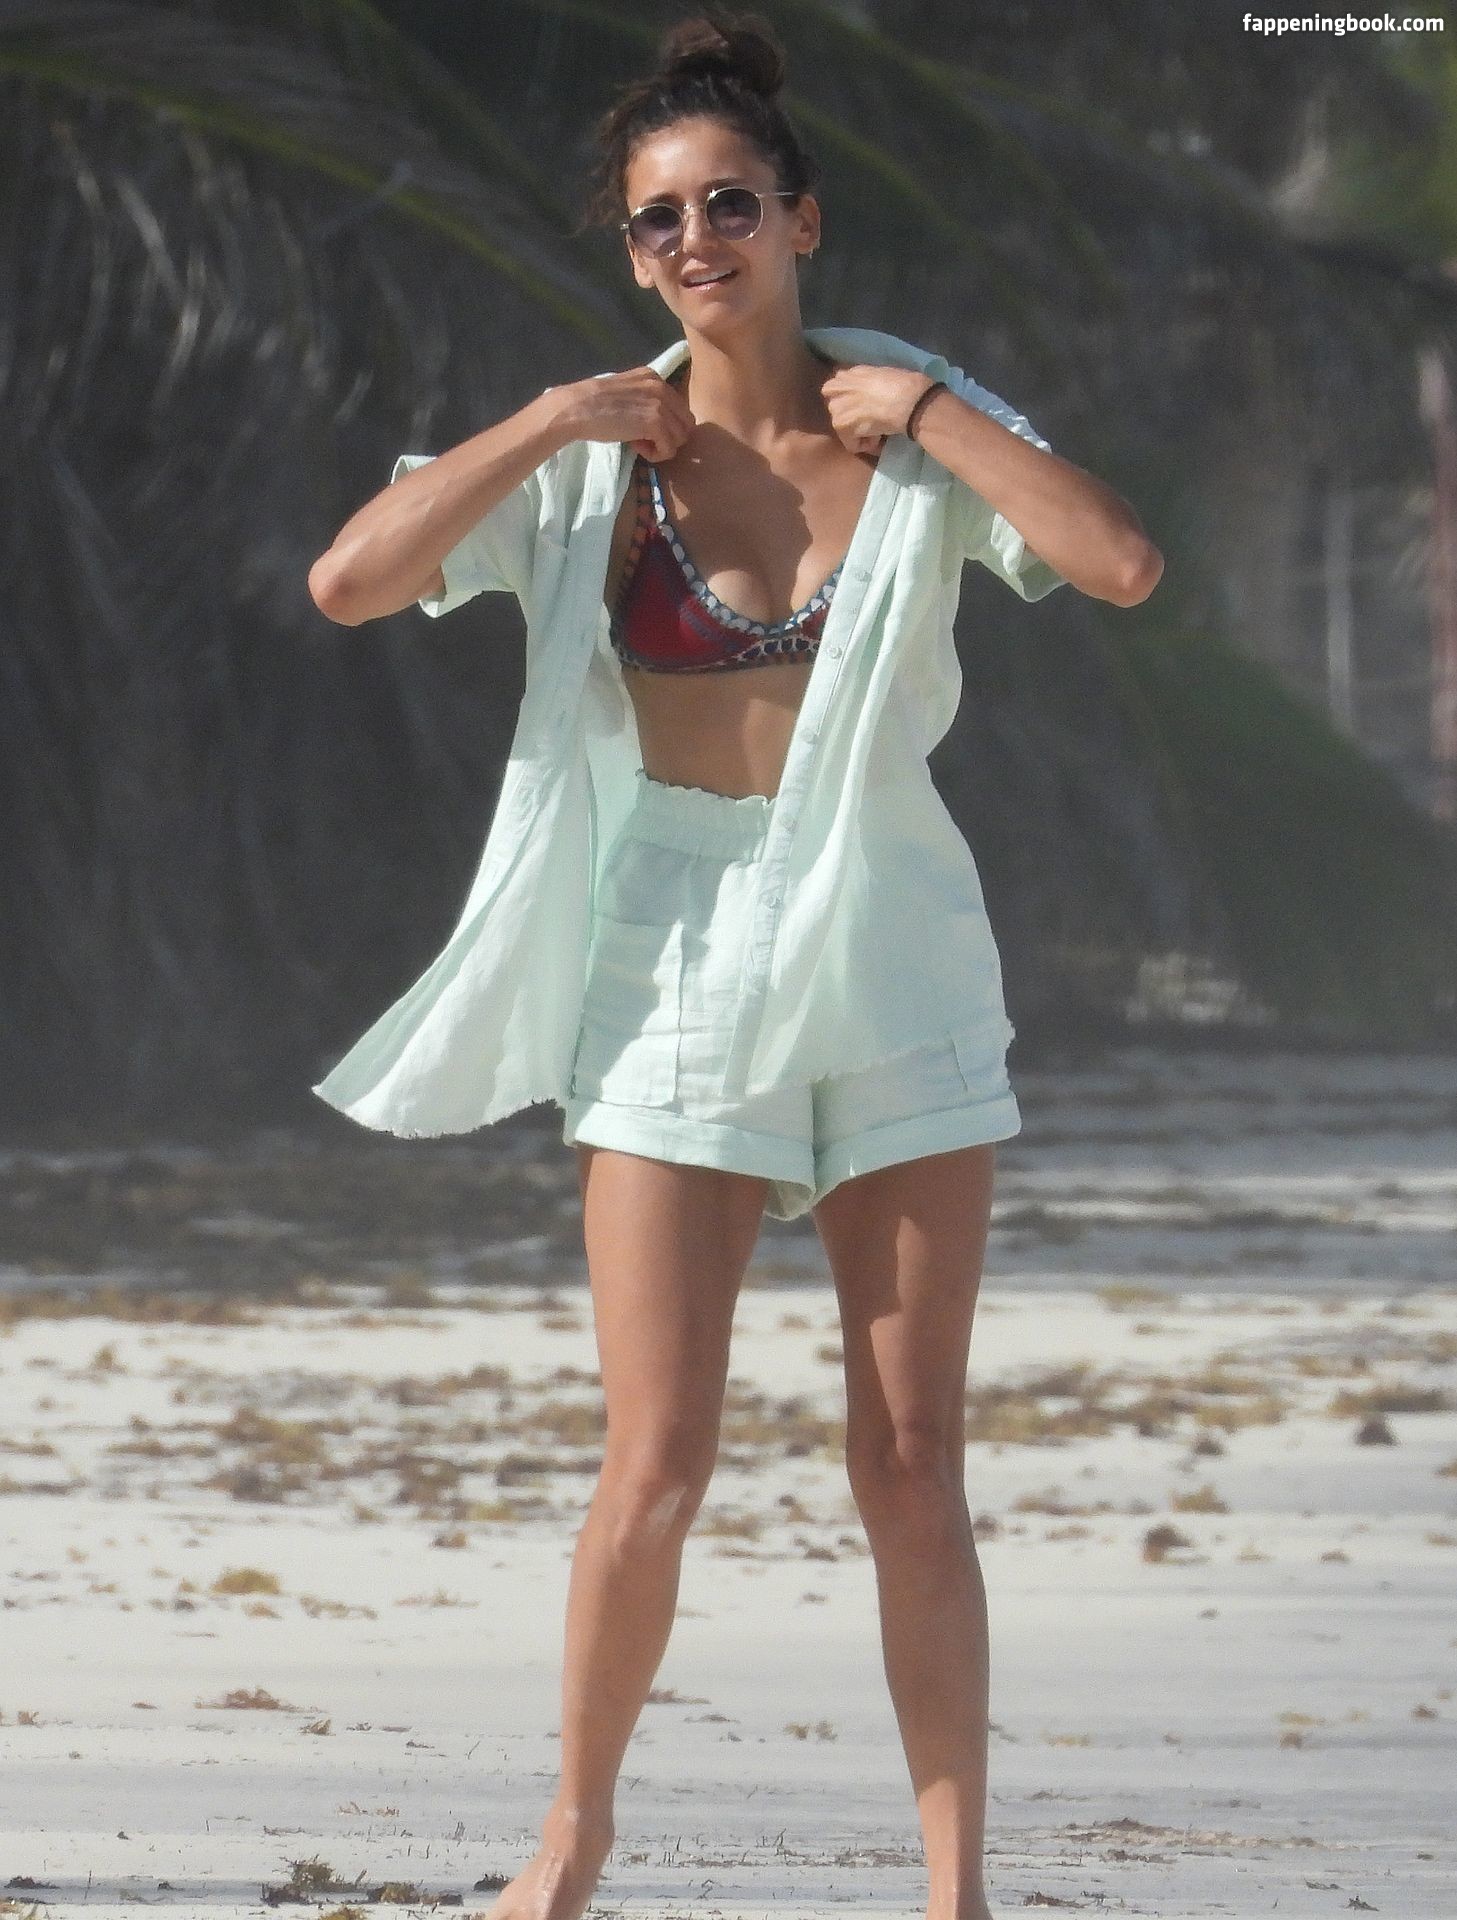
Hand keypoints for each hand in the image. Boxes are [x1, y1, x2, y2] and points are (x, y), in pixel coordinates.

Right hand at [552, 367, 695, 462]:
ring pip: (680, 438)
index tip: (642, 429)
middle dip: (669, 437)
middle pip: (685, 423)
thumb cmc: (592, 404)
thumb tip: (656, 423)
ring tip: (639, 444)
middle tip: (645, 440)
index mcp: (654, 378)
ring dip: (662, 447)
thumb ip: (644, 400)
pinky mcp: (655, 423)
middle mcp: (662, 387)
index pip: (678, 407)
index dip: (664, 425)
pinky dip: (656, 455)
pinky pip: (669, 449)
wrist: (577, 408)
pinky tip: (637, 448)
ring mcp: (660, 404)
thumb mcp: (625, 393)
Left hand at [819, 364, 938, 454]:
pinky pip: (852, 445)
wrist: (910, 401)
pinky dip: (866, 445)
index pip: (834, 391)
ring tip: (877, 428)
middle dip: (851, 417)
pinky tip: (879, 436)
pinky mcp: (842, 426)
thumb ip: (863, 383)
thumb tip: (865, 393)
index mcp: (845, 375)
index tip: (864, 406)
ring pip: (843, 429)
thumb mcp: (878, 374)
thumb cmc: (903, 385)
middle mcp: (836, 389)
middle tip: (870, 419)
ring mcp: (836, 408)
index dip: (850, 402)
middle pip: (836, 411)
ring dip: (859, 432)